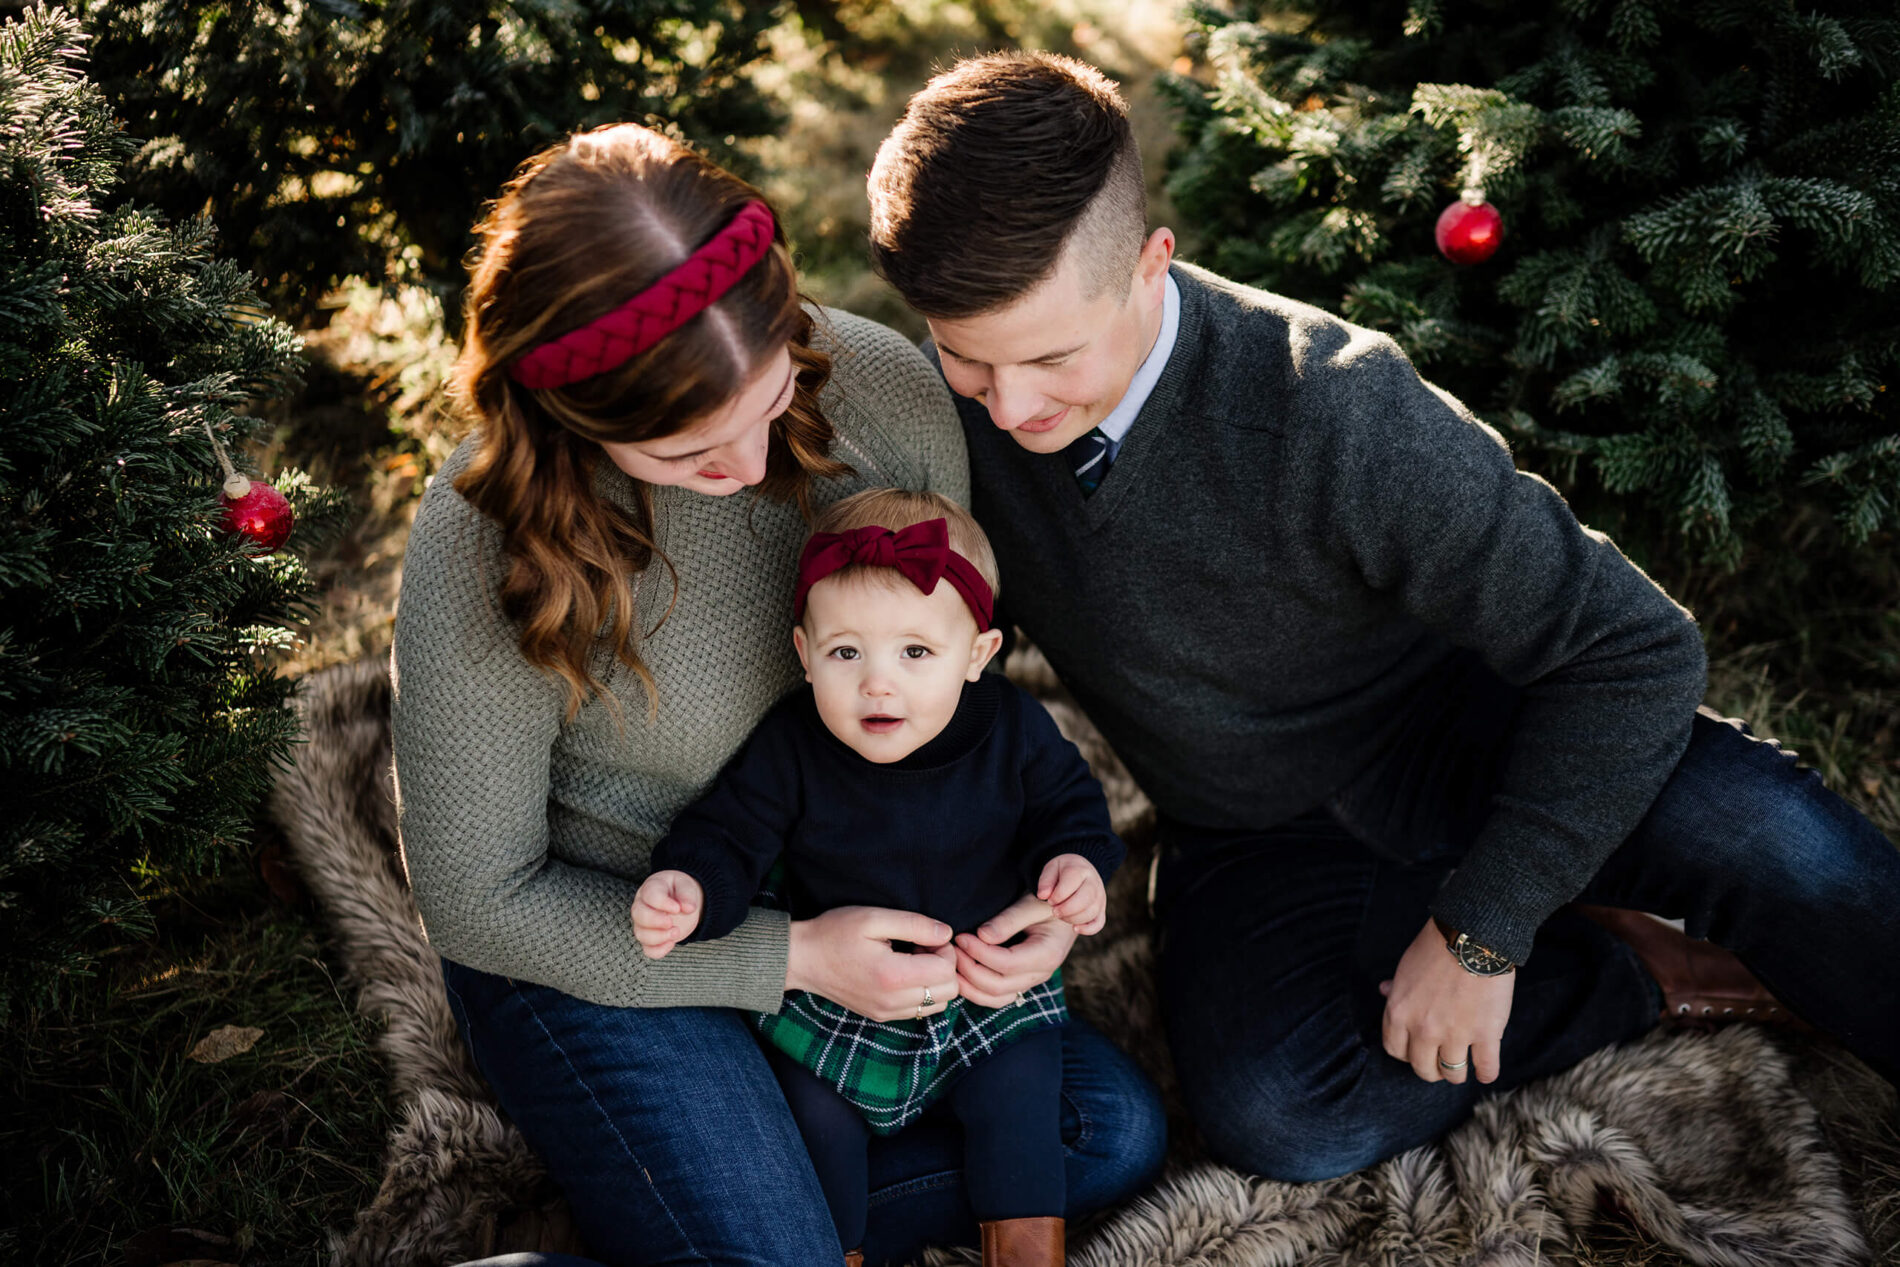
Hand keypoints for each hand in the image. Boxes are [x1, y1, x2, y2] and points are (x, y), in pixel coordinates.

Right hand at [632, 870, 703, 959]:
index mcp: (651, 887)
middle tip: (671, 923)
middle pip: (638, 914)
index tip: (677, 908)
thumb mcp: (686, 886)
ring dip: (659, 937)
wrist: (681, 901)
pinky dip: (658, 950)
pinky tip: (671, 943)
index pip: (650, 895)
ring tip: (676, 932)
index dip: (662, 903)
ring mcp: (643, 924)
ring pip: (641, 934)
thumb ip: (687, 894)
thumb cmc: (680, 890)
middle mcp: (642, 905)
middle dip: (655, 921)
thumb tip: (689, 907)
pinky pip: (648, 949)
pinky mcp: (650, 938)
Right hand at [786, 906, 959, 1021]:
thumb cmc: (834, 933)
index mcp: (893, 976)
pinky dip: (922, 992)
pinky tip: (903, 972)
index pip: (947, 971)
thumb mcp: (873, 918)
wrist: (802, 959)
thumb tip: (946, 933)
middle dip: (944, 965)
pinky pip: (920, 1010)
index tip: (925, 936)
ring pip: (938, 1004)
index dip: (945, 949)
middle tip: (922, 946)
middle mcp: (893, 1002)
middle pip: (949, 991)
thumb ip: (914, 924)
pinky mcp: (881, 1016)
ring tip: (913, 959)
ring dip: (935, 980)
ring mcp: (887, 1013)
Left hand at [953, 891, 1079, 1007]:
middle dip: (969, 969)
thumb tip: (982, 936)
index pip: (1006, 963)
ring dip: (969, 986)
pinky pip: (997, 997)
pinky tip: (961, 976)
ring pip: (996, 998)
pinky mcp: (1021, 981)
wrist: (1067, 908)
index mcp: (1047, 954)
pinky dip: (976, 991)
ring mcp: (1031, 980)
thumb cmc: (1049, 902)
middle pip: (998, 985)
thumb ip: (1009, 919)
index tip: (960, 937)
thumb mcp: (1033, 903)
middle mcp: (1041, 973)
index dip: (978, 953)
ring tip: (951, 965)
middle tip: (951, 950)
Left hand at [1036, 853, 1106, 934]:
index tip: (1050, 899)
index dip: (1058, 895)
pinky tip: (1075, 929)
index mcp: (1080, 870)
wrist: (1079, 871)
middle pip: (1085, 899)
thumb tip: (1043, 896)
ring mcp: (1100, 897)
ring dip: (1073, 918)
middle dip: (1066, 909)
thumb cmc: (1062, 872)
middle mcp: (1094, 883)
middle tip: (1054, 911)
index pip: (1071, 883)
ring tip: (1060, 915)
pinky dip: (1088, 929)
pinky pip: (1099, 923)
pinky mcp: (1101, 910)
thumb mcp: (1051, 870)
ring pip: (1091, 912)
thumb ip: (1045, 882)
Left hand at [1379, 918, 1514, 1084]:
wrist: (1472, 938)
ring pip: (1452, 1074)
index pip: (1395, 1050)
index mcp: (1400, 1014)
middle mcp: (1424, 1030)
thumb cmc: (1436, 948)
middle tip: (1440, 1065)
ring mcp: (1455, 1035)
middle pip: (1423, 1068)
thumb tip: (1384, 991)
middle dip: (1431, 1070)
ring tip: (1462, 1067)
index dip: (1407, 1055)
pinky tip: (1485, 1072)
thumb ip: (1396, 987)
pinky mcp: (1485, 1035)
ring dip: (1456, 1074)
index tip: (1417, 1053)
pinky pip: (1486, 1068)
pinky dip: (1487, 1074)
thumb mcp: (1406, 966)